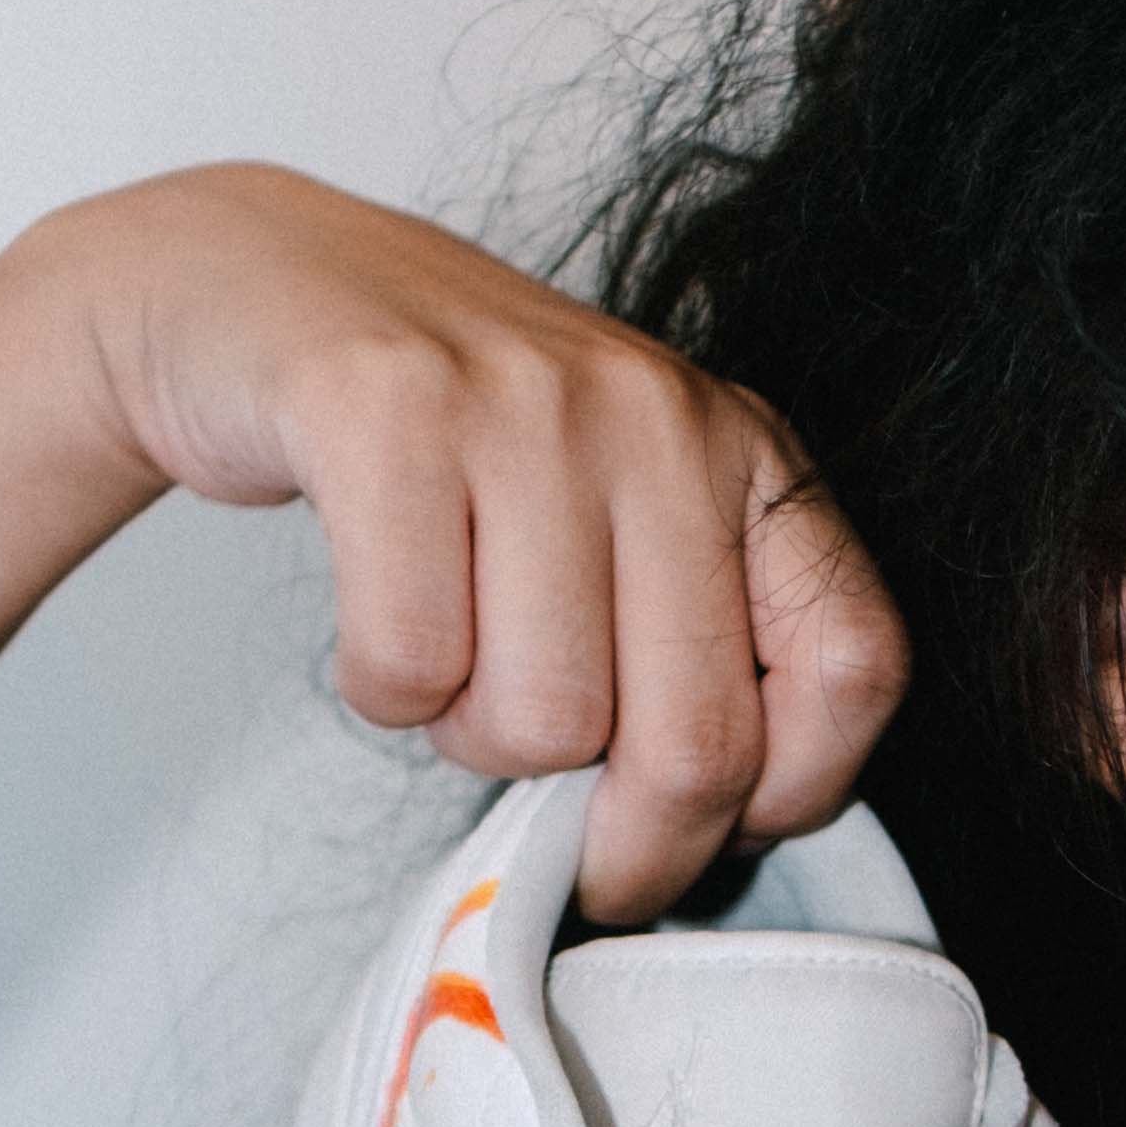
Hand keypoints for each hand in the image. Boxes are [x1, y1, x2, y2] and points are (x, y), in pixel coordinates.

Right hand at [20, 166, 904, 923]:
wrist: (275, 286)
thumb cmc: (462, 443)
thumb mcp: (625, 521)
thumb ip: (696, 653)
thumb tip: (711, 840)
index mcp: (749, 456)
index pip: (851, 671)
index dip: (783, 796)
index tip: (698, 823)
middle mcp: (662, 417)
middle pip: (694, 743)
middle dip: (615, 840)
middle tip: (556, 832)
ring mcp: (528, 403)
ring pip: (543, 724)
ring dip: (474, 741)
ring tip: (453, 653)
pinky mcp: (386, 409)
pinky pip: (412, 665)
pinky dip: (382, 688)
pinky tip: (382, 611)